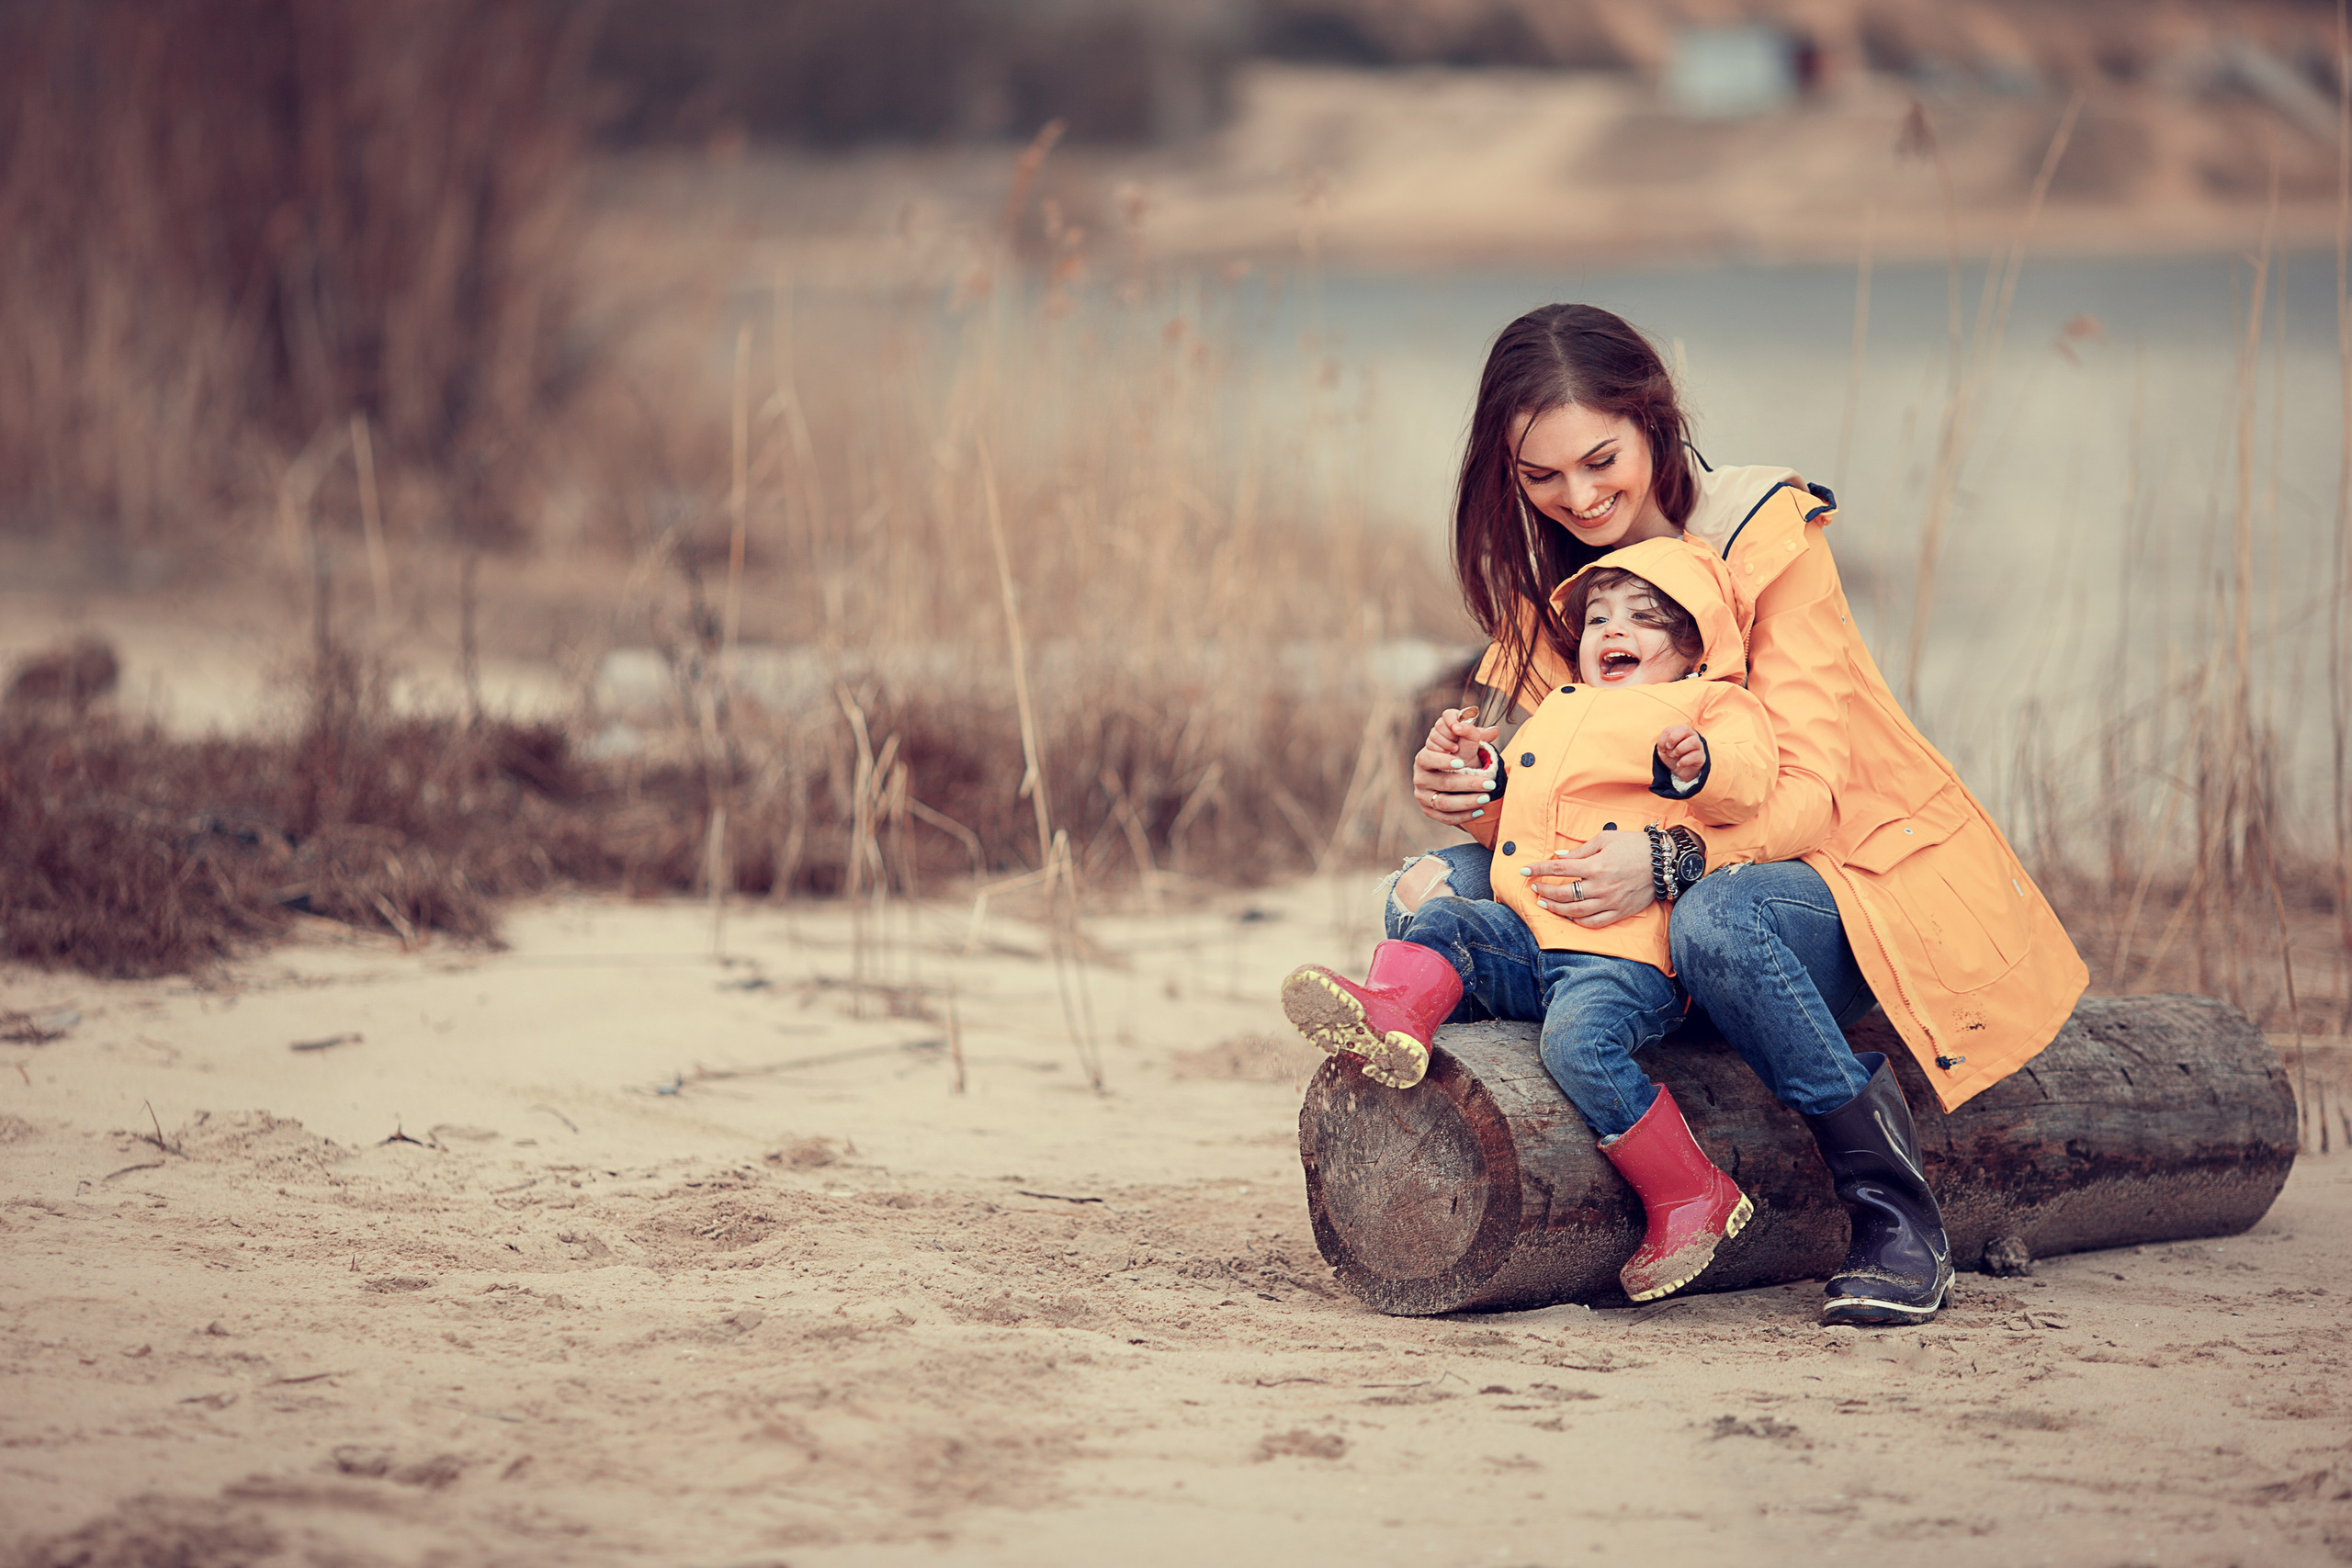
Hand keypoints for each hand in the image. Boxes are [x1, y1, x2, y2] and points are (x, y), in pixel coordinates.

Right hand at [1412, 706, 1500, 827]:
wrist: (1449, 777)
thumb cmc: (1457, 759)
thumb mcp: (1463, 745)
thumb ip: (1475, 736)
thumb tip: (1495, 730)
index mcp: (1423, 759)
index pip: (1428, 759)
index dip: (1443, 761)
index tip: (1461, 762)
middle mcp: (1420, 779)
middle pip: (1443, 783)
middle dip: (1468, 784)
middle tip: (1490, 783)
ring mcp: (1423, 797)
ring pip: (1444, 803)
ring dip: (1467, 802)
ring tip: (1486, 798)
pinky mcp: (1429, 812)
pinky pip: (1446, 818)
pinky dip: (1464, 816)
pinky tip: (1480, 811)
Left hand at [1520, 828, 1655, 927]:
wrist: (1664, 861)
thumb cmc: (1634, 845)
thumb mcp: (1606, 839)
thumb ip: (1580, 850)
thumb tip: (1558, 855)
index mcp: (1596, 865)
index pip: (1559, 868)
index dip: (1538, 869)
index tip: (1524, 870)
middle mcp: (1601, 886)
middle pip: (1563, 893)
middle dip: (1544, 890)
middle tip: (1535, 886)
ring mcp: (1610, 902)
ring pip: (1575, 911)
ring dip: (1555, 907)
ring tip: (1544, 902)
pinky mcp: (1619, 912)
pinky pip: (1594, 923)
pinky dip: (1578, 921)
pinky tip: (1569, 915)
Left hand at [1656, 725, 1705, 783]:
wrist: (1681, 771)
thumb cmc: (1673, 756)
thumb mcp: (1664, 750)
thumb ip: (1662, 744)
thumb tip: (1667, 745)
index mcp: (1680, 731)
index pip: (1670, 729)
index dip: (1663, 739)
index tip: (1662, 749)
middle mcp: (1691, 735)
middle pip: (1685, 728)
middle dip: (1673, 739)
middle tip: (1669, 748)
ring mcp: (1698, 745)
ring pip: (1693, 741)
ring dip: (1680, 749)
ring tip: (1675, 755)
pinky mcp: (1701, 756)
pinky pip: (1695, 756)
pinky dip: (1684, 761)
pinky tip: (1679, 764)